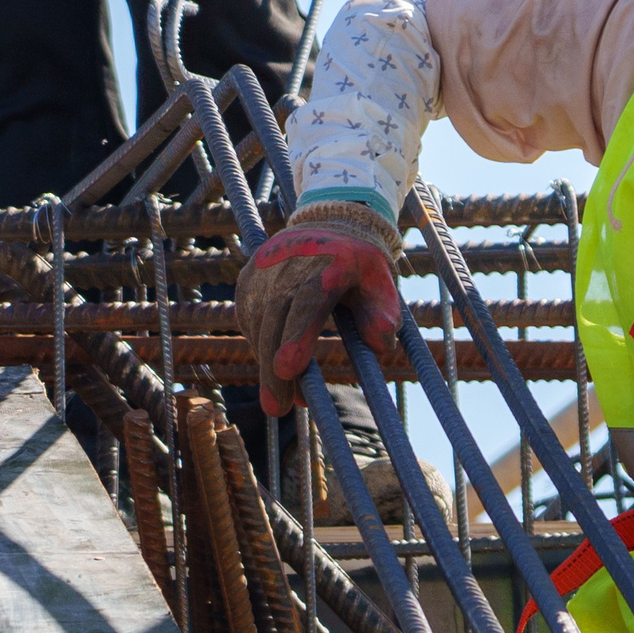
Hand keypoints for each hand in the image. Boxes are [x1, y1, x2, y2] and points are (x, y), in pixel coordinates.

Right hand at [234, 201, 404, 415]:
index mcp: (331, 261)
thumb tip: (382, 346)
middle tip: (278, 409)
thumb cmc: (361, 265)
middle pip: (277, 317)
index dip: (298, 334)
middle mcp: (291, 261)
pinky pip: (249, 318)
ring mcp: (265, 269)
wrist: (331, 223)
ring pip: (258, 321)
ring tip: (281, 401)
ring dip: (266, 363)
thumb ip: (384, 314)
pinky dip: (260, 347)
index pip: (309, 300)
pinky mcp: (249, 279)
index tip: (289, 368)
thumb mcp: (383, 282)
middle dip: (274, 367)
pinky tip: (273, 373)